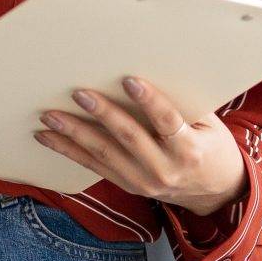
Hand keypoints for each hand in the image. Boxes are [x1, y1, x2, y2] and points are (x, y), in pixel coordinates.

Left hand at [36, 77, 245, 216]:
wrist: (213, 192)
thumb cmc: (211, 146)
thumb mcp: (209, 125)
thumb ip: (184, 104)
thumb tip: (149, 68)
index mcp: (189, 150)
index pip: (168, 122)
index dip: (150, 101)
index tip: (129, 80)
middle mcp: (165, 169)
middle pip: (129, 138)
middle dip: (103, 114)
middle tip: (79, 93)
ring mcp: (143, 182)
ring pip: (104, 154)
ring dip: (74, 134)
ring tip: (50, 116)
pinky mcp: (127, 186)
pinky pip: (94, 166)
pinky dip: (69, 151)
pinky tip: (48, 137)